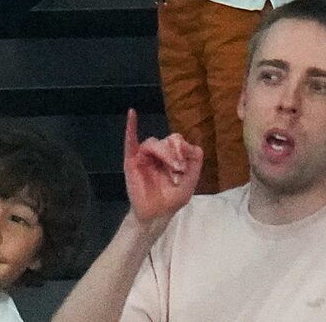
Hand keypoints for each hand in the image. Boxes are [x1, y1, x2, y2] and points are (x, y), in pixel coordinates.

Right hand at [122, 109, 201, 226]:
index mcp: (173, 154)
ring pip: (154, 143)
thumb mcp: (193, 176)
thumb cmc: (174, 196)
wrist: (158, 213)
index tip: (184, 168)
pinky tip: (132, 113)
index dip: (184, 150)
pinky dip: (131, 126)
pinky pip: (130, 140)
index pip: (179, 141)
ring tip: (171, 168)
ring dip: (165, 153)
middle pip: (168, 140)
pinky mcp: (132, 161)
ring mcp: (144, 156)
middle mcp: (159, 153)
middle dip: (176, 153)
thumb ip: (195, 157)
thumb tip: (188, 144)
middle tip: (178, 169)